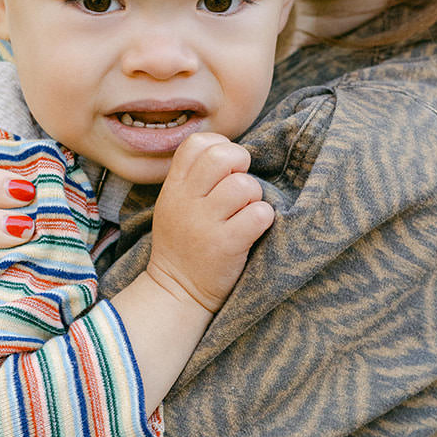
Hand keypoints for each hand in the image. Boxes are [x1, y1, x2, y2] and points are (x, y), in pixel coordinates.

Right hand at [147, 132, 273, 313]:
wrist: (177, 292)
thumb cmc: (183, 245)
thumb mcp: (172, 206)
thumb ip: (192, 179)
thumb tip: (229, 152)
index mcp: (174, 188)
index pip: (197, 144)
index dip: (220, 146)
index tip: (227, 167)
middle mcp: (186, 202)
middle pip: (222, 156)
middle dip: (242, 164)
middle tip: (242, 186)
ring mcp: (205, 224)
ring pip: (244, 185)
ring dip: (254, 197)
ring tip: (245, 213)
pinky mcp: (226, 245)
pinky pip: (259, 214)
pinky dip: (264, 218)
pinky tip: (253, 229)